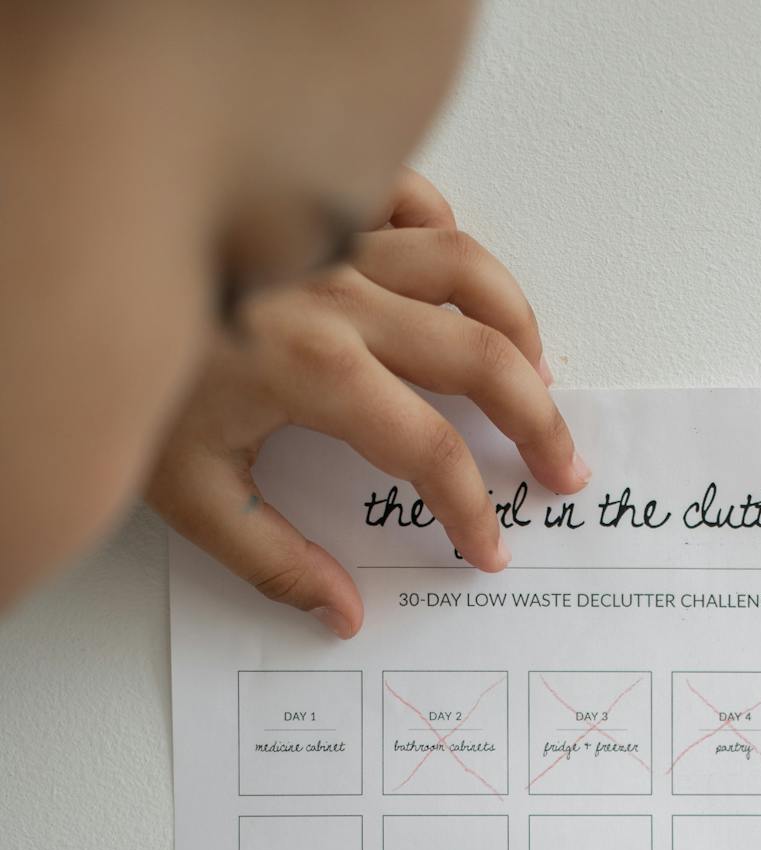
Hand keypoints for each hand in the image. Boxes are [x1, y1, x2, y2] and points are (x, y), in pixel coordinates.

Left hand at [146, 168, 587, 636]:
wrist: (79, 275)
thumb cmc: (133, 378)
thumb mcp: (190, 492)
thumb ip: (274, 561)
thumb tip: (342, 615)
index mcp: (317, 369)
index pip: (429, 451)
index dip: (471, 510)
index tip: (486, 549)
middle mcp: (343, 294)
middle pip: (482, 357)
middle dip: (537, 423)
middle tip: (563, 470)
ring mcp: (336, 238)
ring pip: (468, 270)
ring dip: (519, 328)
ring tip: (539, 379)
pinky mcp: (321, 205)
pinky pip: (416, 205)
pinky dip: (451, 242)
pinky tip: (462, 289)